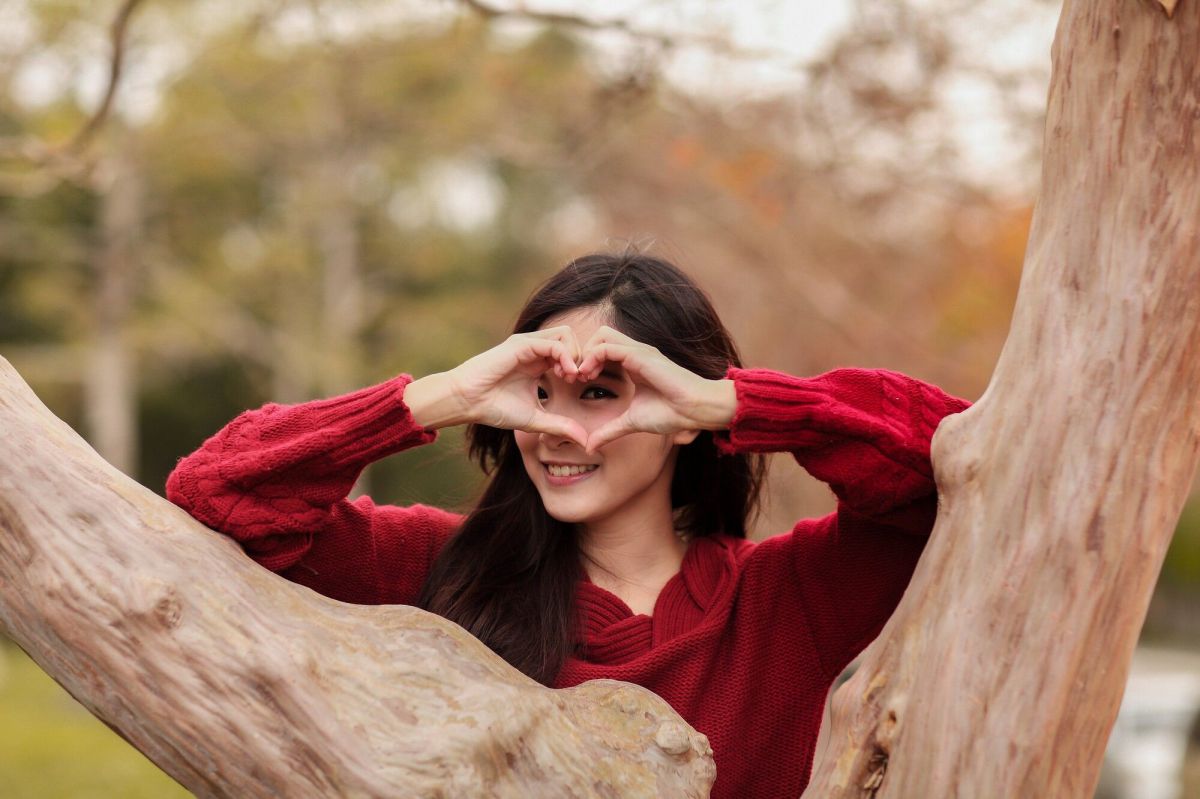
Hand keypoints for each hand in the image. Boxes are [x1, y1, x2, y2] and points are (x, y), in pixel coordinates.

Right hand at [445, 327, 588, 446]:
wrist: (467, 402)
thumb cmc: (495, 408)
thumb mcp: (535, 419)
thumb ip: (559, 426)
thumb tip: (586, 441)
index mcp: (539, 362)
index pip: (571, 351)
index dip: (582, 365)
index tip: (583, 385)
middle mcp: (535, 350)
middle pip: (572, 338)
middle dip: (583, 357)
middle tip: (581, 379)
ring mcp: (528, 345)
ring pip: (566, 334)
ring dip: (575, 354)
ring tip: (571, 377)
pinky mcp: (521, 345)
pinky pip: (553, 342)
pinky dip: (565, 356)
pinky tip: (565, 375)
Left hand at [575, 326, 735, 452]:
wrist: (694, 410)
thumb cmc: (670, 413)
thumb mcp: (631, 423)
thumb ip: (609, 431)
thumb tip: (589, 445)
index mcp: (633, 364)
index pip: (602, 349)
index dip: (585, 362)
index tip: (577, 383)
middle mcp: (634, 353)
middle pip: (600, 336)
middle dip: (582, 353)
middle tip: (575, 377)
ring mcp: (638, 351)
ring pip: (602, 336)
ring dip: (586, 354)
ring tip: (581, 377)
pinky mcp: (640, 355)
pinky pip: (608, 347)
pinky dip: (593, 357)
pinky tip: (589, 376)